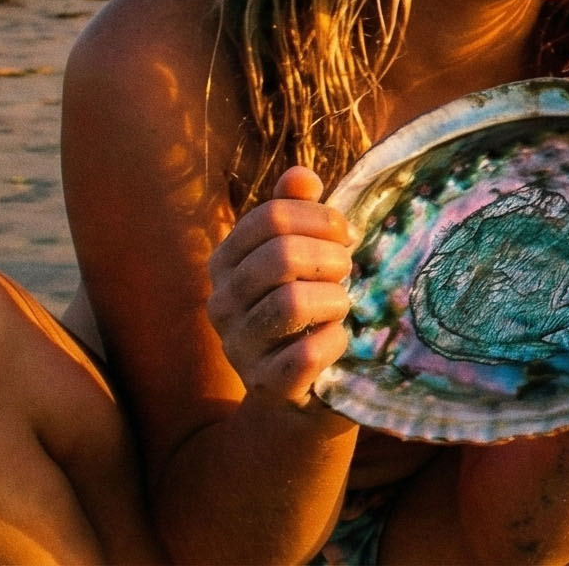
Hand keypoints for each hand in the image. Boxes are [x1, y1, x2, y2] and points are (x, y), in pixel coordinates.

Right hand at [205, 166, 353, 411]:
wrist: (301, 392)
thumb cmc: (305, 311)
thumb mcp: (300, 257)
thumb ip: (296, 213)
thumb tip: (302, 176)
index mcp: (225, 262)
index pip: (269, 217)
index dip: (319, 218)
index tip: (346, 234)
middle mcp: (221, 303)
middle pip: (281, 256)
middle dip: (330, 258)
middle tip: (347, 271)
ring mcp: (238, 347)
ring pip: (292, 304)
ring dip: (334, 299)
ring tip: (342, 305)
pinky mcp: (265, 386)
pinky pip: (305, 356)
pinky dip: (334, 342)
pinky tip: (339, 339)